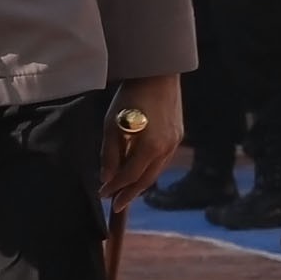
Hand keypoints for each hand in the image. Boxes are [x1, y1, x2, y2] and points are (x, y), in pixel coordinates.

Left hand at [105, 74, 184, 205]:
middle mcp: (166, 148)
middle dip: (130, 193)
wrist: (157, 74)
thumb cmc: (130, 97)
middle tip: (116, 205)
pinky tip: (139, 170)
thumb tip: (107, 177)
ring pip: (156, 171)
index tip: (102, 195)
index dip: (115, 188)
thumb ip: (109, 154)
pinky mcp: (178, 135)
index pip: (130, 176)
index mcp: (150, 146)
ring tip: (126, 190)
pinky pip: (162, 160)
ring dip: (140, 183)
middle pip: (147, 179)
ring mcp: (175, 142)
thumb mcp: (111, 125)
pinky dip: (149, 169)